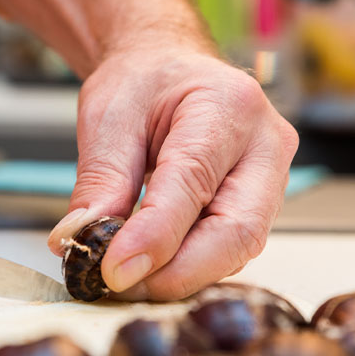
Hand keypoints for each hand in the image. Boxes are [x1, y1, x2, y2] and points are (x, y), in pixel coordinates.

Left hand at [48, 47, 297, 299]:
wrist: (170, 71)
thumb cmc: (145, 83)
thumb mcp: (108, 119)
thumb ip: (101, 182)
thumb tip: (81, 241)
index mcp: (228, 106)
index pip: (193, 183)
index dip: (154, 236)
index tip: (113, 269)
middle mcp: (266, 145)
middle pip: (237, 231)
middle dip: (177, 272)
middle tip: (121, 284)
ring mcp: (272, 179)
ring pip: (238, 249)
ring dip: (181, 274)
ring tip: (128, 275)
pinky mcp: (260, 207)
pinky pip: (230, 250)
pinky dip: (189, 266)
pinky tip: (152, 266)